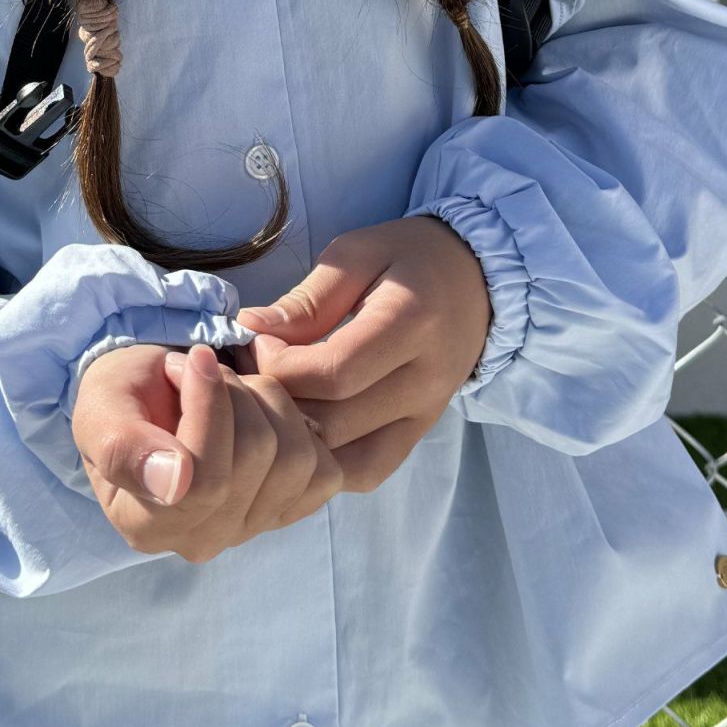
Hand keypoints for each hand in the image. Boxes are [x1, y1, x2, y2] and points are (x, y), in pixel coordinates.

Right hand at [71, 342, 343, 562]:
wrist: (152, 388)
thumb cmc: (123, 396)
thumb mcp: (101, 409)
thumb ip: (122, 447)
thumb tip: (175, 483)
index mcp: (146, 525)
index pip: (204, 480)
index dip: (210, 407)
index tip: (196, 358)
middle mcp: (201, 540)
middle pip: (257, 459)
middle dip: (237, 393)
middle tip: (204, 369)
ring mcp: (252, 529)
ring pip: (296, 458)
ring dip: (268, 401)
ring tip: (232, 387)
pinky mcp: (292, 508)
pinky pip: (325, 470)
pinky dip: (300, 423)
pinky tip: (262, 411)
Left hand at [234, 216, 490, 492]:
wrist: (476, 279)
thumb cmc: (408, 258)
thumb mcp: (356, 255)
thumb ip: (307, 299)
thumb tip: (250, 329)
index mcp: (411, 324)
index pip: (332, 373)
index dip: (278, 365)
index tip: (257, 339)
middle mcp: (425, 381)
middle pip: (332, 421)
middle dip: (276, 401)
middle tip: (252, 371)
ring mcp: (425, 416)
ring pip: (344, 458)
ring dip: (294, 438)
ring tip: (272, 400)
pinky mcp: (419, 434)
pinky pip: (366, 471)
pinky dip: (325, 463)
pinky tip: (300, 429)